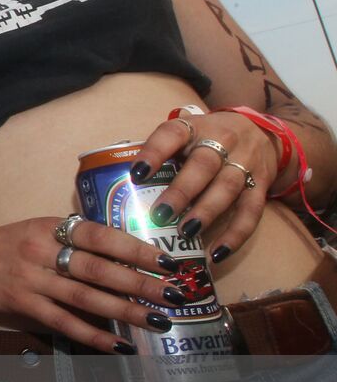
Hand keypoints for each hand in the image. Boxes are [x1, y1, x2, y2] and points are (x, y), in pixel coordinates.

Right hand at [0, 217, 183, 352]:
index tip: (167, 261)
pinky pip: (64, 323)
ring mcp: (33, 281)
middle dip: (139, 283)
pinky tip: (119, 345)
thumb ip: (78, 238)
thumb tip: (128, 251)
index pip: (100, 236)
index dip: (134, 248)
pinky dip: (93, 335)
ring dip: (125, 311)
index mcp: (52, 228)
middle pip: (98, 269)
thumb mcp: (43, 228)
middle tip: (174, 295)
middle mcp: (42, 252)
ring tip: (157, 321)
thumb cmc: (13, 243)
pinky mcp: (25, 306)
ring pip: (85, 298)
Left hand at [131, 111, 278, 261]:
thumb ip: (159, 154)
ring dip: (206, 213)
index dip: (153, 153)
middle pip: (203, 165)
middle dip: (181, 191)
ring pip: (228, 187)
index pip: (171, 134)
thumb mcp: (185, 135)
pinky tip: (217, 253)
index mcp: (194, 127)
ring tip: (185, 234)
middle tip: (160, 214)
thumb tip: (120, 186)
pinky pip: (251, 212)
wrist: (261, 134)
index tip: (136, 174)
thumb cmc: (206, 140)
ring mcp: (246, 162)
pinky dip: (235, 235)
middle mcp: (223, 141)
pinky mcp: (261, 185)